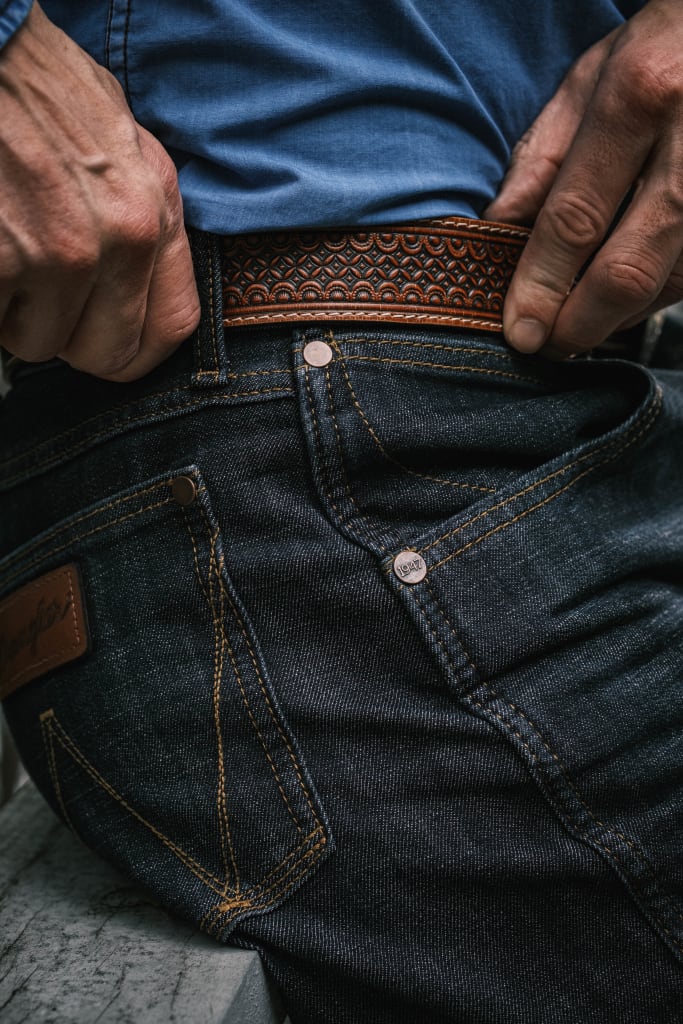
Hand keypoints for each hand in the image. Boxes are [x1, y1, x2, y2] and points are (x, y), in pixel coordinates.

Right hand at [0, 3, 199, 380]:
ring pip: (39, 341)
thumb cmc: (43, 89)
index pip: (173, 328)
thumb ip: (145, 220)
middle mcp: (120, 238)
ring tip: (7, 250)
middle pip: (105, 353)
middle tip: (44, 300)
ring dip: (17, 313)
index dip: (135, 352)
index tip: (110, 350)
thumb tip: (139, 288)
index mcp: (156, 211)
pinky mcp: (0, 262)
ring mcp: (59, 253)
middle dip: (70, 338)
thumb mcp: (126, 146)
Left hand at [485, 0, 682, 358]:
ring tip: (577, 323)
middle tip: (547, 344)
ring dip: (614, 319)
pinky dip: (650, 300)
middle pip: (627, 269)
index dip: (542, 284)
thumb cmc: (655, 51)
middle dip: (578, 323)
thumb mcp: (588, 79)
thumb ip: (541, 157)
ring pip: (666, 285)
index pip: (575, 217)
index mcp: (639, 98)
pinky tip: (619, 302)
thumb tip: (498, 230)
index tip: (519, 329)